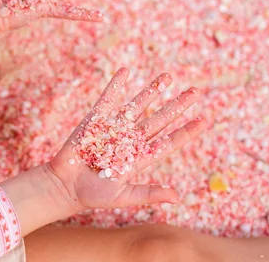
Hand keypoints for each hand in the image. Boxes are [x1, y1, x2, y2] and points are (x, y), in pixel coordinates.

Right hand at [47, 68, 208, 210]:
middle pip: (159, 119)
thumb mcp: (123, 197)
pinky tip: (125, 71)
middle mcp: (131, 140)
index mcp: (140, 158)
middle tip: (195, 92)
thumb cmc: (93, 195)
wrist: (64, 185)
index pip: (168, 142)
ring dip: (153, 90)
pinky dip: (116, 85)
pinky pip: (108, 98)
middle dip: (177, 105)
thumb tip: (177, 197)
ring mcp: (115, 128)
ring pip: (138, 105)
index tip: (204, 120)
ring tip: (168, 76)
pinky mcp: (96, 120)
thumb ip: (149, 193)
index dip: (186, 131)